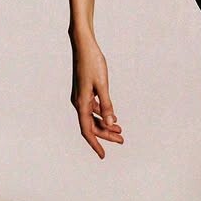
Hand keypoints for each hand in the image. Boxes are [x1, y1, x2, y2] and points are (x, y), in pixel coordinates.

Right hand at [70, 35, 123, 158]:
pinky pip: (92, 108)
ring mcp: (80, 96)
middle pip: (91, 125)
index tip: (103, 155)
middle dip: (105, 134)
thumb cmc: (93, 62)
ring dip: (105, 124)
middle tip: (122, 140)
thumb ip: (107, 104)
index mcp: (81, 103)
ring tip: (120, 128)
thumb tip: (110, 123)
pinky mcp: (84, 90)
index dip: (96, 144)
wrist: (83, 44)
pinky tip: (111, 115)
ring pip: (92, 116)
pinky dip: (101, 113)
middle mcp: (78, 102)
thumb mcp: (103, 84)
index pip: (88, 130)